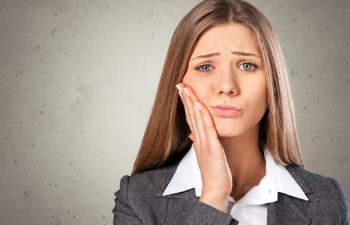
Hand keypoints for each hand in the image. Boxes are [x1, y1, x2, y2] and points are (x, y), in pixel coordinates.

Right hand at [176, 83, 231, 211]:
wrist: (216, 188)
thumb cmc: (214, 173)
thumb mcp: (206, 155)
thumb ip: (200, 142)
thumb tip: (194, 134)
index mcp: (197, 140)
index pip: (190, 117)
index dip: (186, 103)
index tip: (183, 91)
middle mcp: (198, 139)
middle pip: (190, 115)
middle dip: (185, 98)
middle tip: (180, 84)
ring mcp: (203, 143)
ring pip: (196, 118)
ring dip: (191, 101)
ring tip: (186, 88)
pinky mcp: (211, 147)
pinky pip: (207, 128)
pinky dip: (203, 115)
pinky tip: (200, 103)